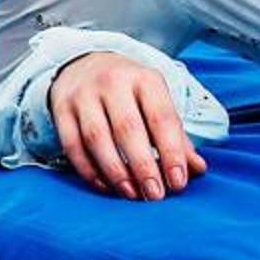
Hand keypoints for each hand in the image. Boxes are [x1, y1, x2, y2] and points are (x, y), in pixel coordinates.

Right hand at [50, 50, 211, 198]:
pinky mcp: (61, 109)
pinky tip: (105, 186)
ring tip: (131, 193)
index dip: (171, 152)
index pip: (161, 117)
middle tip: (155, 195)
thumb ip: (177, 136)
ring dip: (115, 171)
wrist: (86, 65)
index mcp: (145, 79)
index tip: (178, 182)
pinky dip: (88, 170)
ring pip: (97, 138)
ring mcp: (84, 95)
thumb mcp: (156, 102)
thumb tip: (198, 169)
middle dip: (143, 166)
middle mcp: (113, 82)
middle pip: (128, 129)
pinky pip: (72, 145)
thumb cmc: (130, 92)